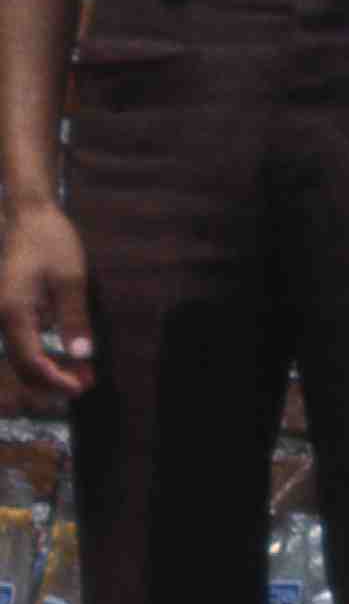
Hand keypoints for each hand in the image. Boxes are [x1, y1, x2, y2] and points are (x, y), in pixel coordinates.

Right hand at [0, 201, 93, 398]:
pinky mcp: (10, 310)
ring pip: (21, 356)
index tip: (82, 386)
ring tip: (82, 372)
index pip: (32, 362)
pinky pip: (23, 341)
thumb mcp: (71, 278)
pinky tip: (66, 353)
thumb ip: (74, 317)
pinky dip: (43, 353)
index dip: (56, 379)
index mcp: (13, 314)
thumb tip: (83, 354)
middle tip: (87, 383)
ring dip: (48, 369)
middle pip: (22, 365)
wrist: (28, 217)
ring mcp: (4, 315)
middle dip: (52, 380)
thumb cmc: (51, 242)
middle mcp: (2, 319)